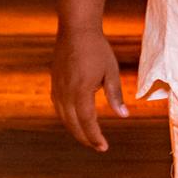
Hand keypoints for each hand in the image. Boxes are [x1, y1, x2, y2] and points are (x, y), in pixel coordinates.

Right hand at [51, 26, 128, 150]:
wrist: (76, 29)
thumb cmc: (97, 49)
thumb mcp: (111, 72)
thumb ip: (116, 95)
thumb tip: (123, 115)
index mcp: (81, 90)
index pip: (87, 121)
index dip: (94, 136)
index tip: (103, 147)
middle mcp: (65, 92)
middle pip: (73, 123)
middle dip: (85, 137)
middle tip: (98, 147)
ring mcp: (57, 88)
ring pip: (63, 117)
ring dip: (75, 129)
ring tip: (88, 137)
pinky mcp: (54, 83)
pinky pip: (58, 107)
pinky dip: (67, 118)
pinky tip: (75, 120)